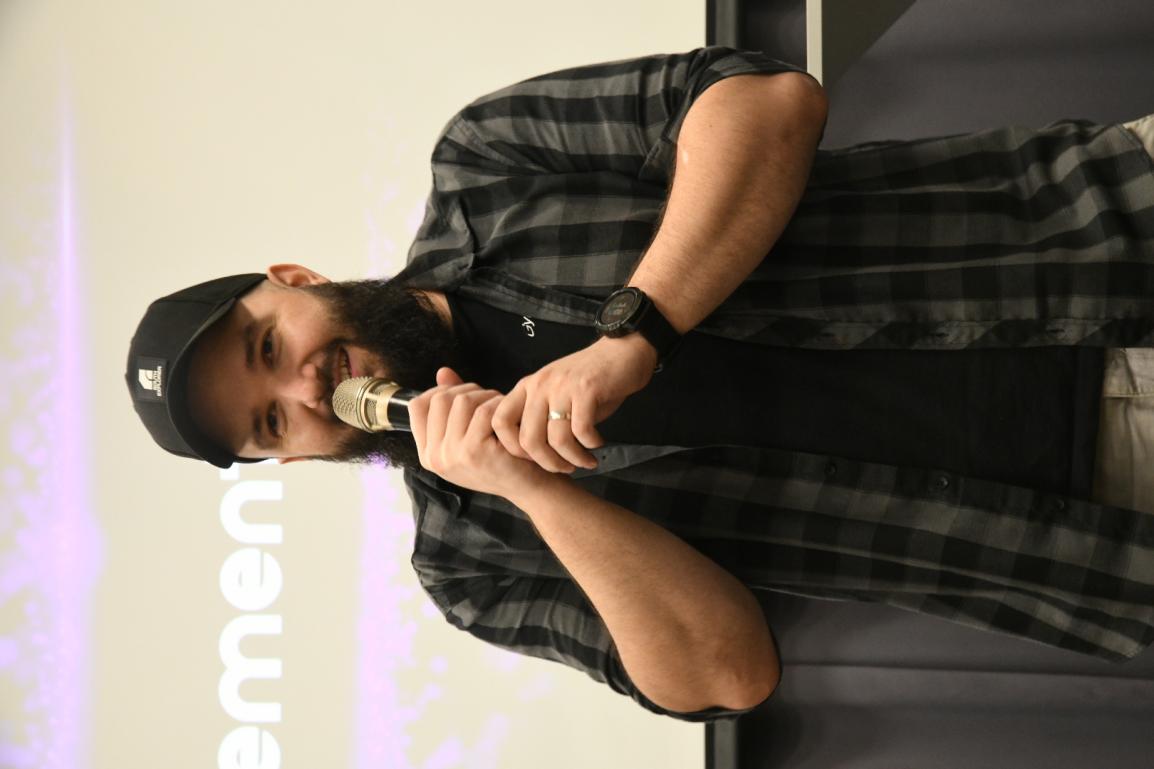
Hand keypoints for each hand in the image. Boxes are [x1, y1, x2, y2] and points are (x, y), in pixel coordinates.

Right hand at [409, 368, 548, 497]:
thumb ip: (452, 404)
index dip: (441, 391)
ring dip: (486, 396)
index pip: (418, 406)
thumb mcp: (468, 433)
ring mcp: (451, 456)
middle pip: (440, 398)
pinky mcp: (473, 452)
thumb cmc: (501, 457)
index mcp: (428, 454)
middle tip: (490, 400)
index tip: (465, 396)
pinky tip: (510, 418)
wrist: (529, 486)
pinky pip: (483, 411)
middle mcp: (434, 457)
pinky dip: (499, 407)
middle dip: (468, 391)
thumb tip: (443, 371)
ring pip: (462, 401)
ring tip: (501, 408)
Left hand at [491, 334, 656, 472]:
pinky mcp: (586, 389)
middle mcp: (539, 385)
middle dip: (548, 463)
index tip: (537, 459)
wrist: (622, 353)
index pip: (500, 422)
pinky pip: (582, 430)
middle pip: (528, 439)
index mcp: (527, 387)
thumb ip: (540, 416)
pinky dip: (590, 444)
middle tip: (566, 469)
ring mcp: (562, 387)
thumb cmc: (589, 379)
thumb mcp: (555, 394)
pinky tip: (598, 443)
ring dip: (574, 458)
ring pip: (556, 440)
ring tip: (586, 461)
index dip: (515, 449)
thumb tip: (534, 454)